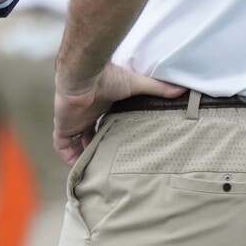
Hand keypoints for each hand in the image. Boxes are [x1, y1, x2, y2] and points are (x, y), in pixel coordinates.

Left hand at [53, 63, 184, 166]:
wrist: (85, 74)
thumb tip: (183, 89)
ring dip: (84, 155)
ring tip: (96, 171)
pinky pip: (62, 146)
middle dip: (96, 148)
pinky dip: (69, 157)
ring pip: (75, 143)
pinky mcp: (63, 126)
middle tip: (108, 164)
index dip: (108, 136)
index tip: (119, 148)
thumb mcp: (136, 84)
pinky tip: (79, 167)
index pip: (103, 123)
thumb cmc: (108, 76)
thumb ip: (158, 88)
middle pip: (89, 135)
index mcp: (100, 105)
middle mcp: (86, 114)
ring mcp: (73, 121)